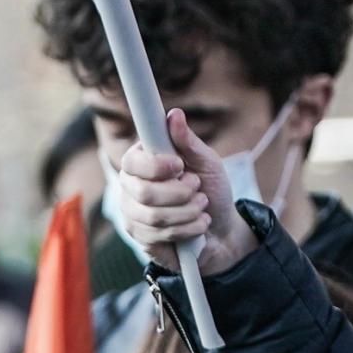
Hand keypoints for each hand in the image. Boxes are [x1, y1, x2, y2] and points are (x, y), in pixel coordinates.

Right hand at [116, 109, 254, 276]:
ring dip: (189, 211)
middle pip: (144, 193)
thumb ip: (188, 141)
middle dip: (181, 193)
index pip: (132, 161)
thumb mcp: (207, 162)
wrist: (222, 228)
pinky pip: (160, 235)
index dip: (156, 165)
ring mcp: (132, 213)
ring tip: (201, 205)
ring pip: (154, 216)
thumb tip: (174, 114)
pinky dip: (188, 229)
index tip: (179, 165)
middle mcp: (131, 186)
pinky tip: (197, 224)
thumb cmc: (211, 189)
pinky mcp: (140, 237)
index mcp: (143, 161)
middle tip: (198, 188)